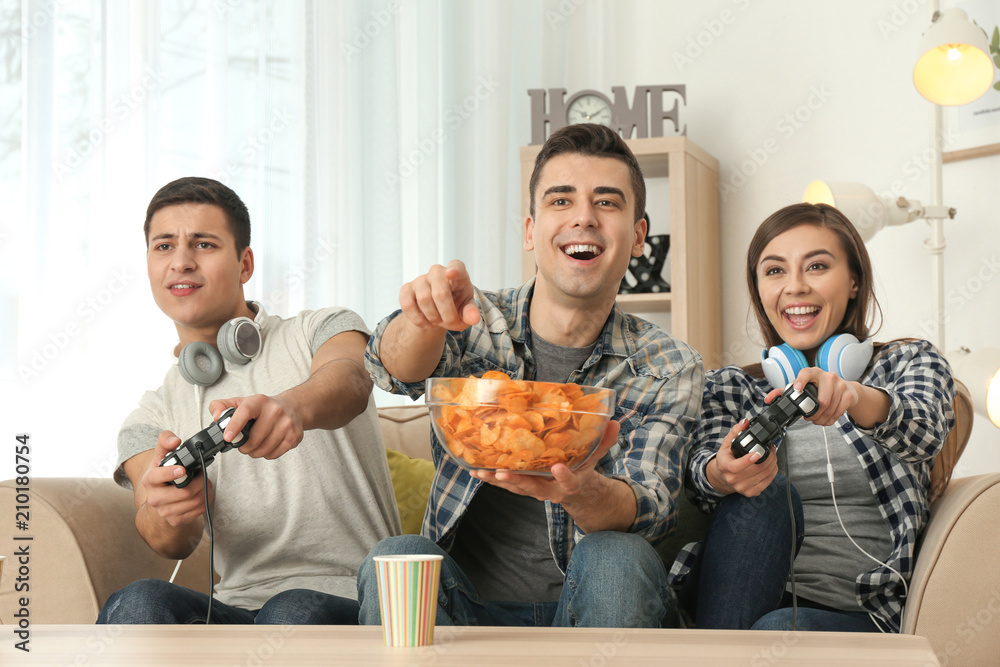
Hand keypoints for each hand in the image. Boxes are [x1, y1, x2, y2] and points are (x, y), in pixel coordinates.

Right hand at [141, 430, 211, 526]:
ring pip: (195, 501)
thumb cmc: (162, 475)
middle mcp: (154, 498)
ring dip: (205, 490)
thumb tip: (175, 440)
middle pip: (184, 492)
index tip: (182, 470)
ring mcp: (165, 512)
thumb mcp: (161, 456)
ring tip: (204, 483)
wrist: (160, 500)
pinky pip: (199, 510)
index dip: (170, 473)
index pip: (157, 477)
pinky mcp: (176, 520)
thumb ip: (165, 441)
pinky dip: (205, 500)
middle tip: (203, 474)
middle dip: (199, 481)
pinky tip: (202, 493)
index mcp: (149, 480)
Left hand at [209, 394, 303, 459]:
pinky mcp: (294, 436)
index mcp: (259, 401)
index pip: (245, 411)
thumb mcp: (241, 402)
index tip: (228, 437)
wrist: (293, 407)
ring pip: (263, 449)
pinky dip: (266, 454)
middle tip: (243, 443)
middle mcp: (275, 411)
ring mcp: (286, 424)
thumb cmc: (264, 408)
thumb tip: (216, 417)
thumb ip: (221, 406)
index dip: (235, 425)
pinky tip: (267, 444)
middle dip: (244, 446)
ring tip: (255, 444)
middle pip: (253, 439)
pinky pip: (273, 454)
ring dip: (255, 452)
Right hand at [399, 260, 480, 331]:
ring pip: (424, 300)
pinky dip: (418, 319)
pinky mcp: (407, 289)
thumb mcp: (467, 310)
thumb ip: (471, 312)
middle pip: (440, 292)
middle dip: (446, 314)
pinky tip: (426, 322)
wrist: (438, 311)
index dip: (454, 269)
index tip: (451, 273)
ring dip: (433, 317)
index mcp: (458, 274)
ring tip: (438, 320)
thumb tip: (474, 319)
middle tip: (450, 322)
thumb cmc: (456, 306)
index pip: (456, 266)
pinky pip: (408, 305)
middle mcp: (437, 272)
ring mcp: (420, 279)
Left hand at [469, 421, 620, 505]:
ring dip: (496, 480)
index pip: (569, 481)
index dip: (564, 476)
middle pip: (533, 487)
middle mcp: (550, 490)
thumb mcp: (596, 457)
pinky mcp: (523, 487)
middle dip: (518, 481)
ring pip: (514, 487)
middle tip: (502, 474)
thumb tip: (614, 421)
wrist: (575, 493)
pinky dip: (491, 478)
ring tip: (479, 472)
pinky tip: (475, 470)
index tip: (558, 468)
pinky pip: (506, 484)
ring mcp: (535, 490)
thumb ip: (604, 441)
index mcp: (571, 483)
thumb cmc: (583, 470)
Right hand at [707, 418, 778, 496]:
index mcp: (725, 467)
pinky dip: (773, 472)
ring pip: (764, 475)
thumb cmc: (726, 459)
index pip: (736, 467)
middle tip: (771, 448)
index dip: (748, 461)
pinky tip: (772, 465)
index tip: (757, 453)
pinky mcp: (751, 492)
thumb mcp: (726, 444)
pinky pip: (767, 482)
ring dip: (773, 463)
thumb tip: (745, 422)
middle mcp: (733, 480)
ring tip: (772, 455)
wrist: (723, 477)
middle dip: (769, 457)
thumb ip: (735, 432)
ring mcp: (742, 488)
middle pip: (756, 469)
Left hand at [790, 367, 858, 425]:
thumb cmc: (822, 387)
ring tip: (816, 420)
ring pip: (829, 409)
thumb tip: (769, 398)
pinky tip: (825, 420)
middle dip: (813, 414)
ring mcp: (840, 385)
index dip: (801, 381)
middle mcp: (828, 377)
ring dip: (821, 419)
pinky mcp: (849, 395)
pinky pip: (838, 413)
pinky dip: (829, 420)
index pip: (806, 373)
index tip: (797, 389)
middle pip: (821, 401)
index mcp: (814, 373)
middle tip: (808, 418)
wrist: (847, 388)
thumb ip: (786, 391)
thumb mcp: (806, 385)